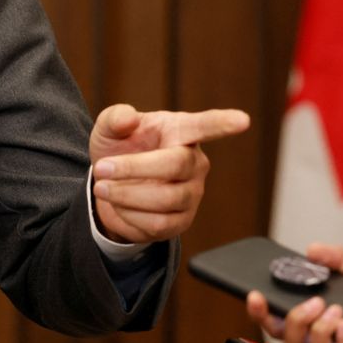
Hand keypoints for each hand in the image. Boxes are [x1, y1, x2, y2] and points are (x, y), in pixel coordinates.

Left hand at [89, 104, 248, 242]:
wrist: (109, 186)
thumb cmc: (118, 148)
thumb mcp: (108, 129)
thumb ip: (115, 118)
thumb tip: (128, 118)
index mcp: (180, 131)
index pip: (205, 126)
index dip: (222, 123)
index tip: (242, 120)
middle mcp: (194, 162)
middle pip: (175, 165)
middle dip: (133, 168)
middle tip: (100, 169)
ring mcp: (192, 193)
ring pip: (166, 199)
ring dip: (126, 195)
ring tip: (102, 187)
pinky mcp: (182, 221)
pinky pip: (158, 224)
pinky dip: (129, 215)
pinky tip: (118, 205)